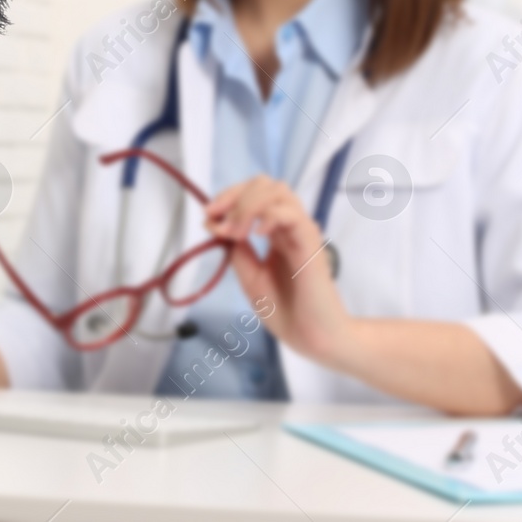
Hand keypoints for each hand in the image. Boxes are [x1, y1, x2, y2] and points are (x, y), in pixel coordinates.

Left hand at [205, 176, 351, 363]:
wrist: (313, 338)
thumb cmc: (287, 311)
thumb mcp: (250, 278)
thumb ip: (236, 251)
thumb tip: (215, 224)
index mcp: (275, 232)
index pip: (254, 193)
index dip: (228, 197)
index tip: (208, 216)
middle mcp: (289, 226)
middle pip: (265, 184)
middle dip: (234, 195)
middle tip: (218, 220)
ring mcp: (301, 232)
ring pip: (278, 191)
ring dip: (248, 204)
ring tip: (236, 232)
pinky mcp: (310, 243)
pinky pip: (292, 214)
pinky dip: (269, 215)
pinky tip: (256, 234)